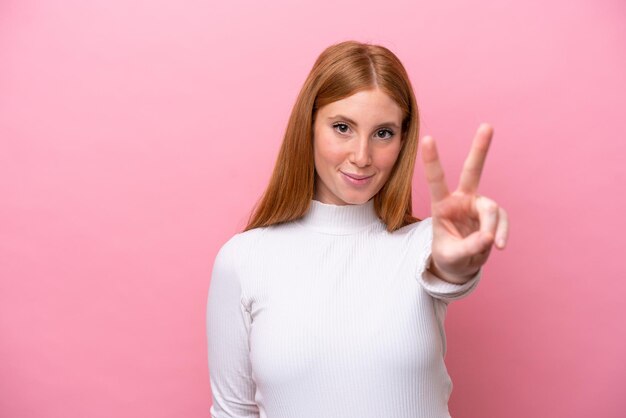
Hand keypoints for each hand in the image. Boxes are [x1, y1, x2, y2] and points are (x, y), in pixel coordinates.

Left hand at [421, 123, 508, 283]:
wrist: (459, 265)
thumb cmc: (448, 256)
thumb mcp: (450, 256)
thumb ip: (467, 247)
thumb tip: (488, 238)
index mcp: (442, 205)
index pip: (436, 180)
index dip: (433, 160)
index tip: (427, 138)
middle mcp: (461, 199)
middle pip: (473, 171)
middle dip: (480, 148)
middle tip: (487, 125)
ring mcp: (479, 206)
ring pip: (491, 209)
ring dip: (492, 227)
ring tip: (489, 244)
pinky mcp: (493, 215)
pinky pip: (502, 221)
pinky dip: (501, 233)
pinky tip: (498, 245)